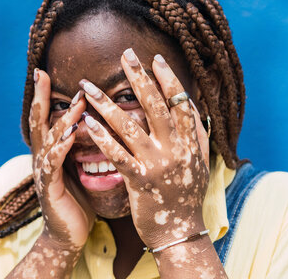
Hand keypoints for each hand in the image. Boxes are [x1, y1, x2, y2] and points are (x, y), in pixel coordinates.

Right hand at [30, 69, 94, 249]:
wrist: (67, 235)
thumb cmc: (77, 199)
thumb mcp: (78, 168)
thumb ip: (81, 146)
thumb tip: (98, 122)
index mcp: (50, 151)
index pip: (46, 117)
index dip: (43, 95)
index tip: (43, 72)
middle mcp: (42, 157)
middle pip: (39, 122)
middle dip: (40, 97)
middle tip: (42, 74)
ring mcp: (43, 172)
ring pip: (49, 140)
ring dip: (63, 119)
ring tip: (77, 103)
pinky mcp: (49, 188)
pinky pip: (53, 165)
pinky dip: (60, 149)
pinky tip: (69, 137)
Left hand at [80, 49, 209, 248]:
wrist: (181, 233)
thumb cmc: (187, 195)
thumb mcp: (199, 161)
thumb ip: (196, 132)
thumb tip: (191, 104)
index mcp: (190, 142)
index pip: (180, 103)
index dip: (168, 79)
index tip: (155, 58)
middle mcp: (175, 149)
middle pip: (155, 107)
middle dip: (139, 78)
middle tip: (125, 55)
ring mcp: (157, 165)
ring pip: (130, 127)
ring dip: (107, 104)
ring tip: (88, 86)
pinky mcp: (140, 181)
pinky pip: (117, 155)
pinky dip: (102, 137)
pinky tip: (87, 122)